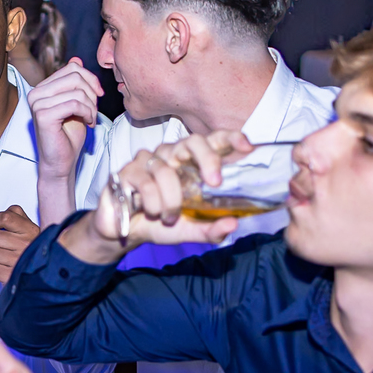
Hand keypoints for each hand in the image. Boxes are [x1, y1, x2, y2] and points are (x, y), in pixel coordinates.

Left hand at [0, 205, 39, 284]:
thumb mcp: (30, 227)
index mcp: (30, 230)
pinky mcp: (11, 276)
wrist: (48, 269)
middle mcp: (25, 245)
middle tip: (3, 244)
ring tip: (5, 256)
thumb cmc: (35, 247)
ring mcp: (18, 261)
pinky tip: (4, 266)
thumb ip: (16, 215)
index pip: (5, 218)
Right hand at [28, 58, 103, 179]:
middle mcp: (35, 93)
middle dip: (92, 93)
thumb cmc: (69, 135)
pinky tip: (88, 123)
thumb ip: (75, 83)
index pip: (72, 68)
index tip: (98, 96)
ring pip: (77, 90)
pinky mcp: (43, 116)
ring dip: (91, 106)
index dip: (91, 80)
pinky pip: (74, 104)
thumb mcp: (77, 103)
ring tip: (91, 119)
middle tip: (94, 111)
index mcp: (42, 88)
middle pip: (75, 76)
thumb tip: (76, 59)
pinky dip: (87, 113)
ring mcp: (37, 104)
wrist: (62, 162)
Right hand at [63, 130, 250, 263]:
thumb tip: (232, 224)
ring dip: (172, 199)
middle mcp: (170, 155)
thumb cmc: (159, 223)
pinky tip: (151, 212)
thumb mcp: (189, 230)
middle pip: (192, 141)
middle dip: (207, 159)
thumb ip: (210, 229)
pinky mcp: (127, 171)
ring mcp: (147, 160)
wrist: (124, 234)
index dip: (229, 138)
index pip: (212, 141)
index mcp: (190, 163)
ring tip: (169, 217)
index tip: (247, 145)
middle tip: (215, 183)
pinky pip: (146, 182)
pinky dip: (152, 202)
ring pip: (167, 170)